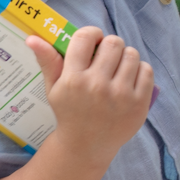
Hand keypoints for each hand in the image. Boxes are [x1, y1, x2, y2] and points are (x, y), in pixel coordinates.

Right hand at [30, 25, 153, 159]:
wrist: (87, 146)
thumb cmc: (69, 112)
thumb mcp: (54, 89)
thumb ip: (47, 61)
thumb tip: (32, 38)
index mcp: (74, 80)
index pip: (85, 37)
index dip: (91, 34)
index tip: (93, 41)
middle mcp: (97, 86)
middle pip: (113, 42)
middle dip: (109, 45)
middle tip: (106, 57)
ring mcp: (121, 95)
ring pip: (131, 54)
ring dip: (125, 57)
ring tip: (117, 69)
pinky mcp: (139, 104)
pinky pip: (147, 70)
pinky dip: (140, 70)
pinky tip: (129, 79)